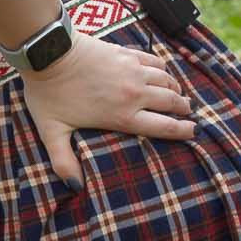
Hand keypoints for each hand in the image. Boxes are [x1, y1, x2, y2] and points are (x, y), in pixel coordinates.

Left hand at [18, 34, 195, 187]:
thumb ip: (63, 160)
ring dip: (176, 89)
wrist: (49, 53)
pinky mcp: (128, 54)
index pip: (163, 126)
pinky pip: (156, 62)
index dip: (182, 130)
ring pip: (167, 81)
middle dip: (183, 109)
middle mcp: (134, 94)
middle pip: (171, 102)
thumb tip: (74, 187)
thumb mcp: (52, 131)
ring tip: (178, 94)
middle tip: (188, 112)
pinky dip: (164, 69)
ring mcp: (133, 71)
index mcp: (122, 116)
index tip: (192, 132)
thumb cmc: (48, 92)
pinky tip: (162, 73)